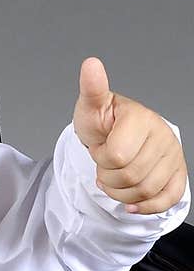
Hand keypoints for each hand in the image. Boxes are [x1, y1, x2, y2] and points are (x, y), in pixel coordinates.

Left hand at [72, 56, 188, 214]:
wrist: (115, 132)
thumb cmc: (103, 120)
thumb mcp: (91, 105)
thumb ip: (92, 88)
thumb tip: (91, 64)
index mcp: (142, 118)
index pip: (116, 156)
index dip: (101, 158)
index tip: (100, 147)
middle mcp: (163, 135)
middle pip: (129, 177)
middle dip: (108, 177)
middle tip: (106, 164)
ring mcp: (173, 155)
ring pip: (145, 192)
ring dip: (121, 193)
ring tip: (115, 177)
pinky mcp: (178, 174)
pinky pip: (167, 200)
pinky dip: (146, 206)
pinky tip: (132, 202)